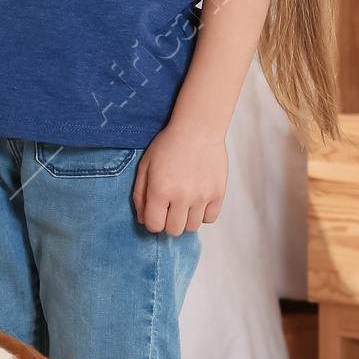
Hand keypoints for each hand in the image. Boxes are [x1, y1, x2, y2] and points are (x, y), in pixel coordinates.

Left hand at [133, 117, 227, 237]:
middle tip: (170, 207)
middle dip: (168, 222)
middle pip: (173, 231)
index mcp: (160, 190)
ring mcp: (202, 196)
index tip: (156, 211)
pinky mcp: (218, 193)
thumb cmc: (169, 145)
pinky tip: (198, 200)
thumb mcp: (145, 166)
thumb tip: (143, 220)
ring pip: (192, 227)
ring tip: (185, 202)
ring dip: (186, 219)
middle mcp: (181, 196)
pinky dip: (203, 214)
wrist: (198, 128)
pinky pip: (210, 218)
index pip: (154, 226)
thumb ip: (140, 195)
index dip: (153, 221)